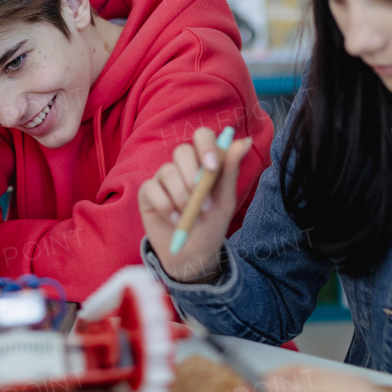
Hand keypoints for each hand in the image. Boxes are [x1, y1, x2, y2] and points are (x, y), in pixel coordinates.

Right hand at [138, 126, 253, 282]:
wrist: (193, 254)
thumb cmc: (211, 224)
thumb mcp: (225, 200)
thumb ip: (229, 170)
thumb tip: (243, 141)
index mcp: (204, 162)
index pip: (202, 137)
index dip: (205, 146)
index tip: (212, 167)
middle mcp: (182, 166)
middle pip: (181, 151)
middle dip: (192, 176)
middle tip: (203, 201)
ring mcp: (163, 178)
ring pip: (167, 172)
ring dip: (182, 197)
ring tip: (191, 216)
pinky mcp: (148, 192)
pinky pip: (152, 189)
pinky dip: (166, 207)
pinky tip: (176, 220)